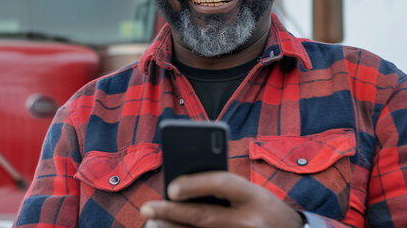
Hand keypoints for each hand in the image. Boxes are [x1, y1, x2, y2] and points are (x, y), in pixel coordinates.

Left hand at [140, 171, 303, 227]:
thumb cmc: (260, 206)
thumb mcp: (248, 191)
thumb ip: (219, 188)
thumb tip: (177, 190)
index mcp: (253, 195)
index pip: (220, 183)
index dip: (194, 184)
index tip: (170, 188)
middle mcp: (250, 221)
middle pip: (203, 216)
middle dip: (170, 212)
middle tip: (146, 209)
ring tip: (152, 224)